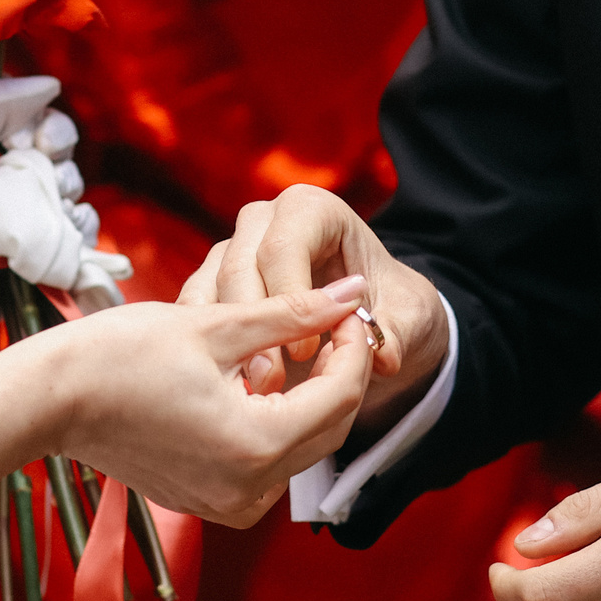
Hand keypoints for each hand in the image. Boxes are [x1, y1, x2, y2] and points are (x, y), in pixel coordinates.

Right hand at [30, 276, 373, 526]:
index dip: (353, 346)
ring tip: (296, 347)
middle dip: (338, 374)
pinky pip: (266, 466)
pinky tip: (261, 382)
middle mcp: (250, 490)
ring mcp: (227, 504)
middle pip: (328, 429)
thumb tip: (351, 296)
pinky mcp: (207, 501)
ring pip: (301, 449)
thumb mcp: (217, 324)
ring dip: (308, 401)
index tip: (345, 308)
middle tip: (329, 323)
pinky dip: (275, 425)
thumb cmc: (122, 355)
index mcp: (258, 445)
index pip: (341, 396)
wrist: (51, 400)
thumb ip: (293, 312)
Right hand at [177, 184, 447, 439]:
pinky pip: (193, 317)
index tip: (308, 352)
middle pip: (239, 269)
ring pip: (210, 293)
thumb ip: (395, 332)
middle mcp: (263, 223)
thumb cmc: (392, 303)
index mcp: (310, 210)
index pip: (284, 247)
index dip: (293, 301)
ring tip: (253, 391)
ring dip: (226, 346)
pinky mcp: (210, 287)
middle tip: (272, 381)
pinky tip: (228, 391)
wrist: (365, 315)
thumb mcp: (407, 315)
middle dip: (256, 330)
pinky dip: (208, 354)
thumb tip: (386, 356)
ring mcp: (230, 253)